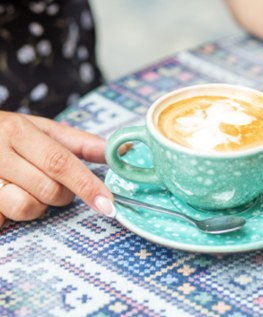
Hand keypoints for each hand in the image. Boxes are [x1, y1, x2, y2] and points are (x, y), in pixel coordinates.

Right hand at [0, 111, 115, 226]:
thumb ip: (82, 143)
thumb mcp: (43, 130)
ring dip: (36, 205)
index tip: (108, 204)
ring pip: (25, 208)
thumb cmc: (10, 134)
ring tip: (27, 188)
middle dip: (63, 194)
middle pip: (48, 190)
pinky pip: (1, 220)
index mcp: (19, 132)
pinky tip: (5, 197)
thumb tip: (121, 150)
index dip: (87, 185)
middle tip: (54, 181)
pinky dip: (10, 214)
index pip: (60, 163)